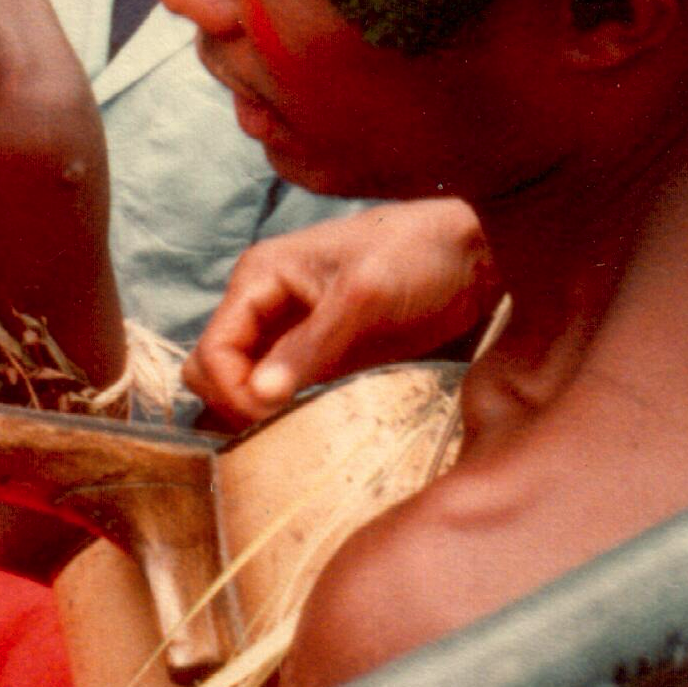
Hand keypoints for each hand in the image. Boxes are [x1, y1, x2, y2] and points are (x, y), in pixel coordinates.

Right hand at [185, 198, 494, 426]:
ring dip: (256, 411)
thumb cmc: (416, 256)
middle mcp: (265, 306)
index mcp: (259, 278)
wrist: (474, 257)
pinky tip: (308, 426)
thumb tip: (260, 397)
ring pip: (243, 383)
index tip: (270, 414)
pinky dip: (283, 412)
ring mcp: (291, 334)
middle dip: (233, 400)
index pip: (214, 346)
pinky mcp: (321, 358)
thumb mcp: (362, 297)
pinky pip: (281, 391)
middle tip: (277, 424)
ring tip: (293, 430)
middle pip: (213, 367)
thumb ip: (310, 346)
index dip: (230, 386)